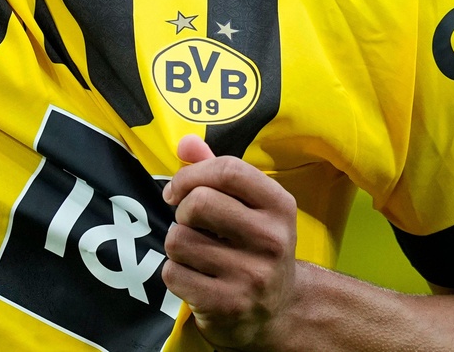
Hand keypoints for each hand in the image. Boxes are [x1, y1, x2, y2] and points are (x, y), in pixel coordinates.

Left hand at [161, 135, 300, 348]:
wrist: (278, 311)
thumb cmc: (254, 246)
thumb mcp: (250, 207)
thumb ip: (217, 172)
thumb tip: (185, 143)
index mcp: (280, 206)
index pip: (229, 170)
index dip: (192, 174)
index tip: (177, 190)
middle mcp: (271, 240)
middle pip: (199, 203)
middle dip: (182, 211)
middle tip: (190, 223)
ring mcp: (251, 275)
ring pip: (179, 240)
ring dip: (176, 244)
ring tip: (195, 252)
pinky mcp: (228, 305)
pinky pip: (173, 273)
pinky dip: (174, 272)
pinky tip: (194, 277)